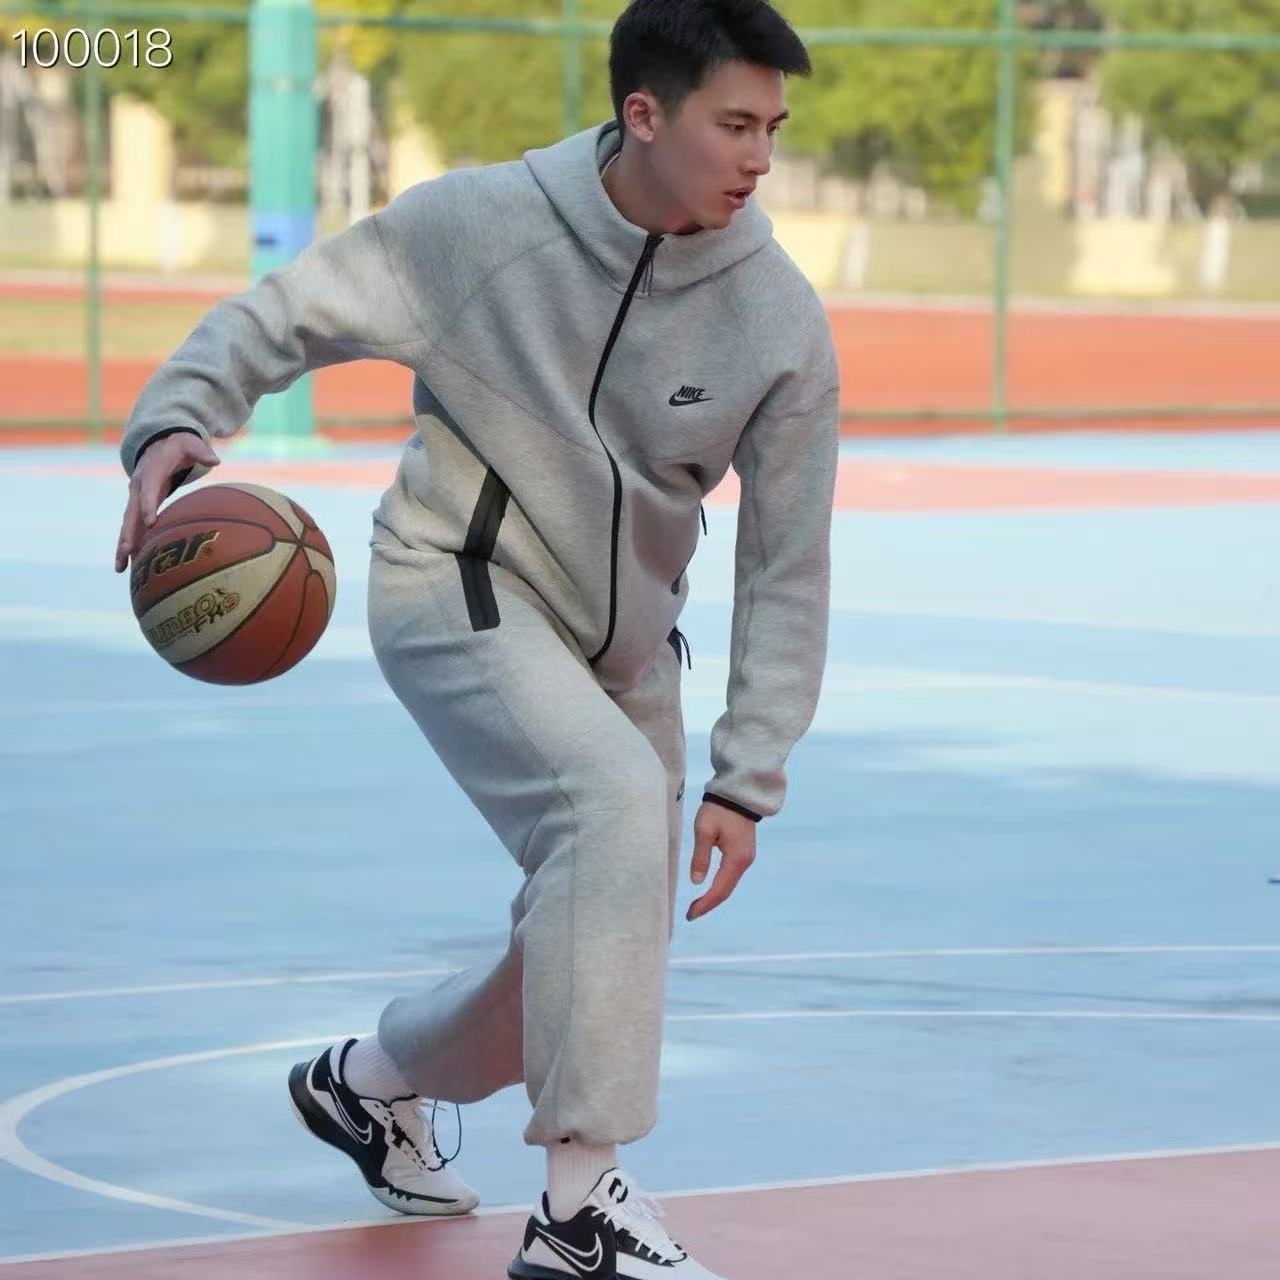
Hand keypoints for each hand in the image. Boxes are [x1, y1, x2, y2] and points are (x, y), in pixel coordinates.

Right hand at [115, 433, 220, 572]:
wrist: (157, 443)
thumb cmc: (177, 446)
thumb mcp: (190, 444)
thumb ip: (201, 451)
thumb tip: (215, 460)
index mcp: (150, 473)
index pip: (148, 491)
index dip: (148, 506)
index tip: (150, 523)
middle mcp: (138, 488)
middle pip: (132, 513)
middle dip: (129, 533)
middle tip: (126, 552)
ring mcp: (135, 499)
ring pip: (128, 525)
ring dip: (123, 545)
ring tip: (119, 567)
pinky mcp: (138, 507)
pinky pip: (132, 527)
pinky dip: (129, 544)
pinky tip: (128, 564)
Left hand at [686, 801, 756, 922]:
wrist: (739, 793)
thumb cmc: (718, 809)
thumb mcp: (704, 830)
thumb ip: (700, 857)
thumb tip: (696, 882)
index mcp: (736, 859)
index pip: (719, 889)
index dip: (705, 904)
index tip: (690, 915)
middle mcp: (744, 862)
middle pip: (726, 890)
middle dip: (709, 904)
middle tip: (691, 914)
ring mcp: (746, 858)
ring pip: (729, 884)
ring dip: (714, 896)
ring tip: (697, 905)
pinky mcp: (744, 852)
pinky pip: (731, 875)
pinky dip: (719, 885)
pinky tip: (709, 888)